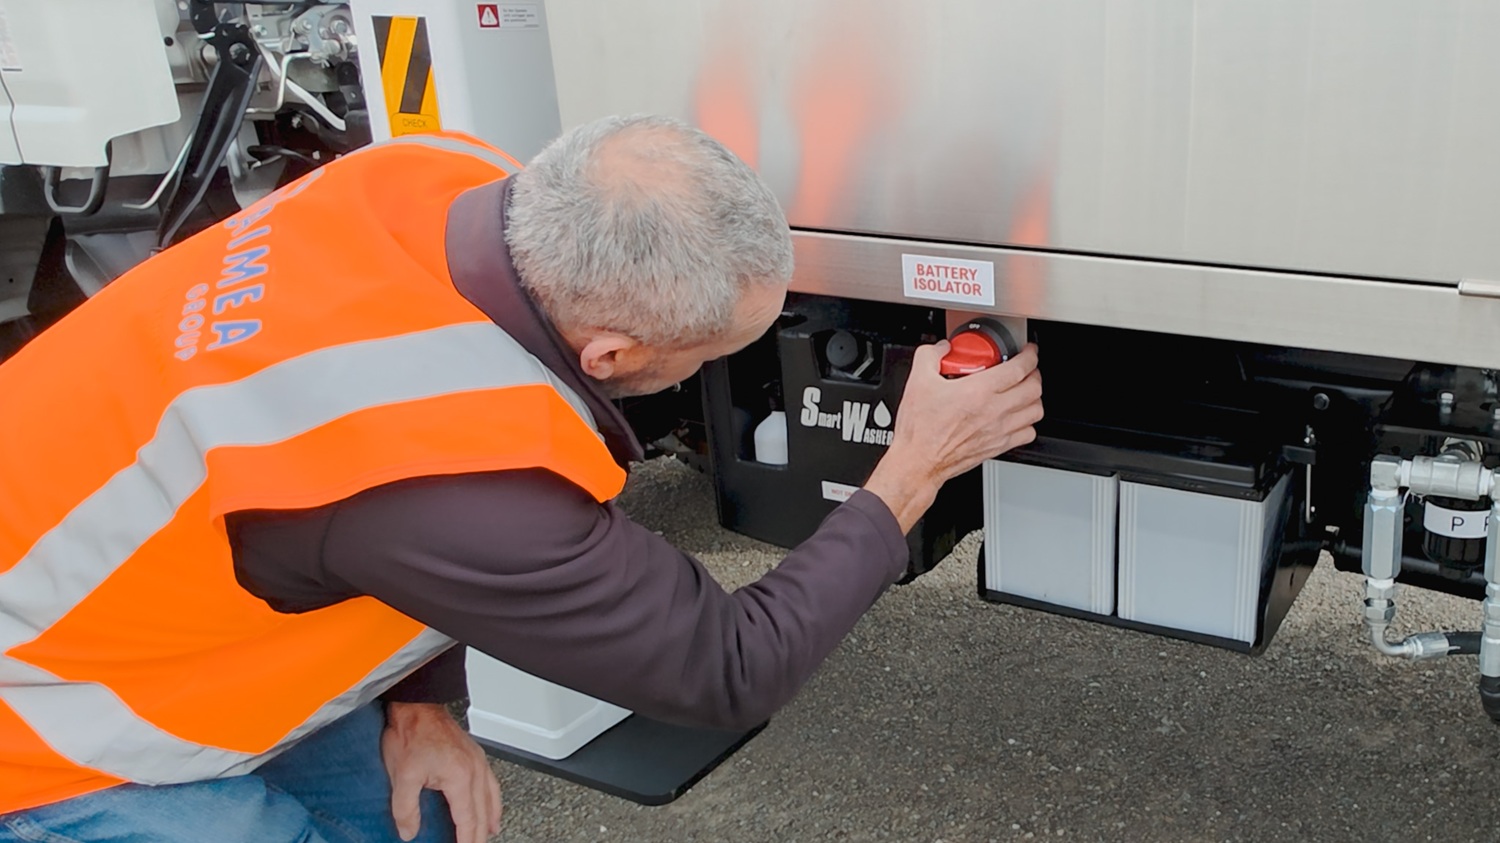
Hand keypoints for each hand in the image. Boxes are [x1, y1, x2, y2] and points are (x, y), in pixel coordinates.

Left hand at [381, 702, 502, 842]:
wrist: (418, 707)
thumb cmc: (412, 734)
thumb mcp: (401, 775)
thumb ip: (406, 808)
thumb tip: (409, 831)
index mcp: (459, 777)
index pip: (467, 820)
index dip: (466, 840)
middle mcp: (474, 770)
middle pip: (483, 813)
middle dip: (479, 836)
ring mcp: (477, 762)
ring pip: (491, 799)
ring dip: (489, 821)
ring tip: (487, 836)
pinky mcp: (475, 756)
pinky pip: (491, 784)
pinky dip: (494, 801)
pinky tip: (491, 806)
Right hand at [865, 342, 1042, 531]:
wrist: (918, 462)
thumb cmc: (919, 429)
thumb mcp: (917, 381)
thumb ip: (929, 356)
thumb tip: (942, 348)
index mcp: (978, 391)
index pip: (1019, 368)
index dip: (1029, 355)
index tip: (1027, 351)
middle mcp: (994, 411)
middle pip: (1034, 388)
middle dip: (1034, 373)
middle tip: (1026, 368)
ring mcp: (999, 431)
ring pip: (1035, 411)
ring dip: (1034, 397)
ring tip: (1024, 391)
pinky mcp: (998, 447)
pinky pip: (1028, 433)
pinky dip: (1028, 422)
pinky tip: (1017, 417)